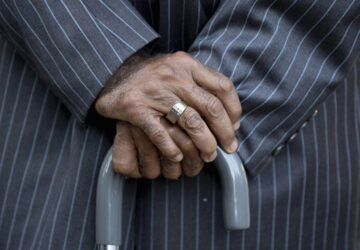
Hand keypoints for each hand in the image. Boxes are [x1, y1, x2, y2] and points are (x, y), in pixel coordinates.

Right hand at [95, 51, 240, 176]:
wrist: (113, 71)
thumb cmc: (153, 75)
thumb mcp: (178, 68)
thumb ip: (200, 83)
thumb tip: (228, 113)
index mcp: (187, 64)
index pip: (223, 87)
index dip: (234, 110)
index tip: (235, 126)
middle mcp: (173, 76)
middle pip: (211, 107)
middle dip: (225, 132)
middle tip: (229, 147)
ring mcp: (155, 92)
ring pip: (191, 122)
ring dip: (205, 143)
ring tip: (209, 155)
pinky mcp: (136, 109)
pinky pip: (161, 133)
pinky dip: (172, 148)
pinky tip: (179, 156)